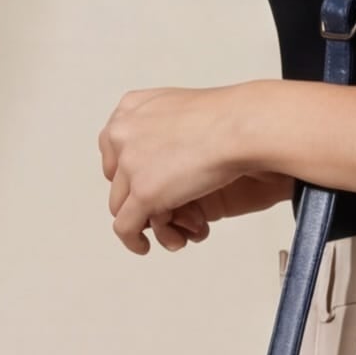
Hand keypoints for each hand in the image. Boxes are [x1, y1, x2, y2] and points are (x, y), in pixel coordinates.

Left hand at [98, 83, 289, 255]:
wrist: (242, 125)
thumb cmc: (228, 116)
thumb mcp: (184, 107)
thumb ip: (164, 122)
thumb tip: (165, 142)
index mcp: (130, 109)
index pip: (113, 148)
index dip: (128, 169)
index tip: (144, 180)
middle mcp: (122, 134)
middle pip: (116, 178)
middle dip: (135, 193)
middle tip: (160, 204)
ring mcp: (130, 165)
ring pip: (120, 204)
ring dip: (142, 218)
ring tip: (165, 226)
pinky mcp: (143, 194)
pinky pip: (125, 227)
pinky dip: (132, 240)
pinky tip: (143, 247)